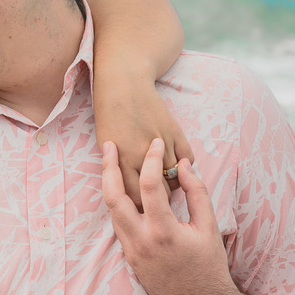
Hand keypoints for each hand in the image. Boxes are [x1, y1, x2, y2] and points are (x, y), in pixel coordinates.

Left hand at [93, 77, 193, 208]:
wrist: (123, 84)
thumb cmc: (109, 116)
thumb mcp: (106, 146)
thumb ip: (119, 171)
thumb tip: (132, 195)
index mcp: (121, 161)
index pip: (138, 199)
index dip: (143, 208)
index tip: (145, 211)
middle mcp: (141, 154)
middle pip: (159, 193)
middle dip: (160, 201)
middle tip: (160, 203)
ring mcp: (161, 143)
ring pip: (176, 178)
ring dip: (174, 183)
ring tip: (169, 185)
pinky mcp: (176, 132)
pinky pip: (188, 159)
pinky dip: (185, 166)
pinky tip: (178, 166)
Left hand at [101, 139, 235, 294]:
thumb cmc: (210, 266)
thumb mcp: (210, 227)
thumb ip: (197, 193)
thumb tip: (183, 165)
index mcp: (164, 231)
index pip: (150, 185)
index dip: (152, 159)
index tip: (156, 143)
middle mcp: (141, 241)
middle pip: (113, 196)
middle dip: (108, 167)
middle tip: (109, 145)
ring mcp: (131, 250)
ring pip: (111, 211)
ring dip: (109, 184)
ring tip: (110, 161)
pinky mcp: (128, 257)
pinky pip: (118, 224)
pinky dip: (118, 203)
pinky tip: (121, 188)